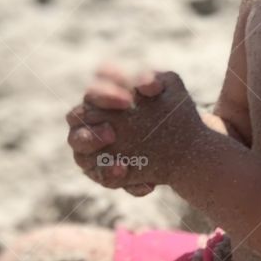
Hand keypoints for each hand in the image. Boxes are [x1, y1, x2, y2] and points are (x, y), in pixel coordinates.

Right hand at [67, 63, 203, 192]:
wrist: (184, 143)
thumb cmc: (169, 109)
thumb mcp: (171, 91)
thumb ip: (158, 81)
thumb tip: (147, 86)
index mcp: (104, 94)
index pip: (94, 88)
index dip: (104, 94)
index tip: (126, 101)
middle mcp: (90, 118)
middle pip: (76, 118)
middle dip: (92, 127)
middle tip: (112, 133)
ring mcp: (91, 147)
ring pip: (80, 152)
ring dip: (97, 157)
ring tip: (120, 165)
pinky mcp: (101, 171)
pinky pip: (102, 176)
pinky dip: (115, 178)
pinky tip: (137, 180)